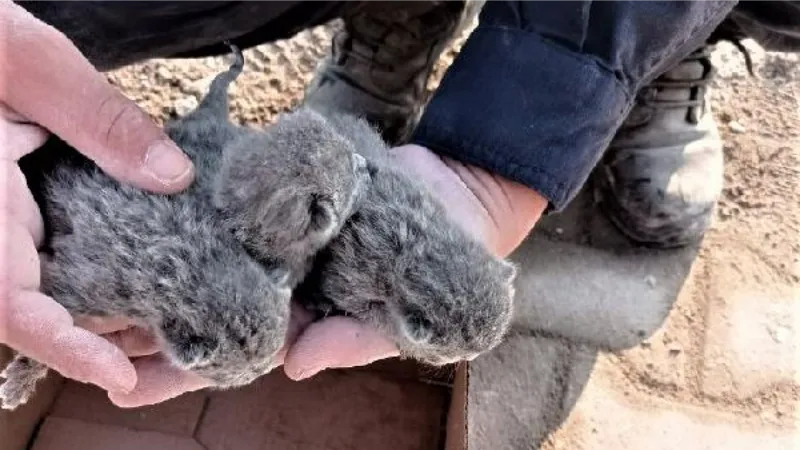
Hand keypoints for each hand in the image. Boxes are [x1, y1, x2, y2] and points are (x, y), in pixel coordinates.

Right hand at [1, 0, 192, 396]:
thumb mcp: (22, 61)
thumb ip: (96, 117)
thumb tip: (176, 176)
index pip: (12, 305)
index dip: (67, 348)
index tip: (119, 375)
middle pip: (45, 309)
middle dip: (114, 332)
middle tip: (193, 331)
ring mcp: (1, 224)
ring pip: (55, 287)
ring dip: (117, 305)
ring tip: (192, 303)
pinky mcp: (16, 208)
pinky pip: (59, 252)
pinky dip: (108, 265)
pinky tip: (160, 258)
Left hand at [104, 144, 546, 406]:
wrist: (458, 190)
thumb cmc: (441, 262)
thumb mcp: (410, 315)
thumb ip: (356, 341)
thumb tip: (296, 366)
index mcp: (304, 318)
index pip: (234, 352)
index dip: (185, 370)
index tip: (130, 383)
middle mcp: (282, 279)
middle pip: (206, 304)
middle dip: (154, 321)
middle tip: (91, 330)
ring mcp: (277, 234)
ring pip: (210, 251)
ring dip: (162, 262)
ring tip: (102, 272)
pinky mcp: (280, 191)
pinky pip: (232, 200)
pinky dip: (196, 205)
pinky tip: (152, 206)